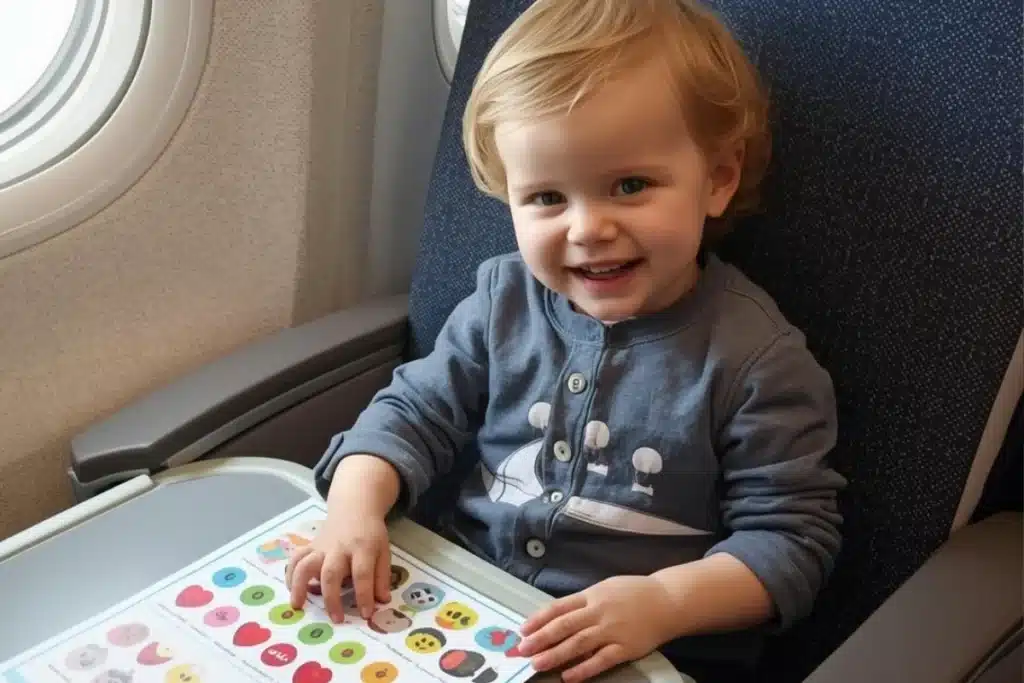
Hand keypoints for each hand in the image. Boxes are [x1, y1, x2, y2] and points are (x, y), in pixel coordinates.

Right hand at [285, 512, 391, 622]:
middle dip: (332, 597)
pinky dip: (290, 575)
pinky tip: (291, 590)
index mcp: (363, 548)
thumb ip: (382, 577)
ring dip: (299, 585)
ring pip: (306, 564)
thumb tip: (383, 601)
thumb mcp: (384, 551)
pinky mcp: (310, 547)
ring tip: (298, 605)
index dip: (364, 595)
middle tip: (336, 619)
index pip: (362, 573)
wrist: (354, 510)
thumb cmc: (370, 535)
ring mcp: (321, 547)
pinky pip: (295, 559)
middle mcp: (339, 548)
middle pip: (331, 572)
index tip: (365, 614)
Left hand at [516, 576, 673, 682]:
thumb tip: (557, 616)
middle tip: (523, 650)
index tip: (523, 630)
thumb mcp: (605, 588)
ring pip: (578, 644)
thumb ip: (584, 601)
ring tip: (538, 664)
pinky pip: (601, 660)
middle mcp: (599, 611)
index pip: (559, 607)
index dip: (539, 619)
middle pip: (564, 626)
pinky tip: (569, 677)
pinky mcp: (626, 647)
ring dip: (556, 655)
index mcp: (592, 595)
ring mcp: (612, 630)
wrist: (667, 600)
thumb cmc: (633, 593)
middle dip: (541, 639)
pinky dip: (584, 669)